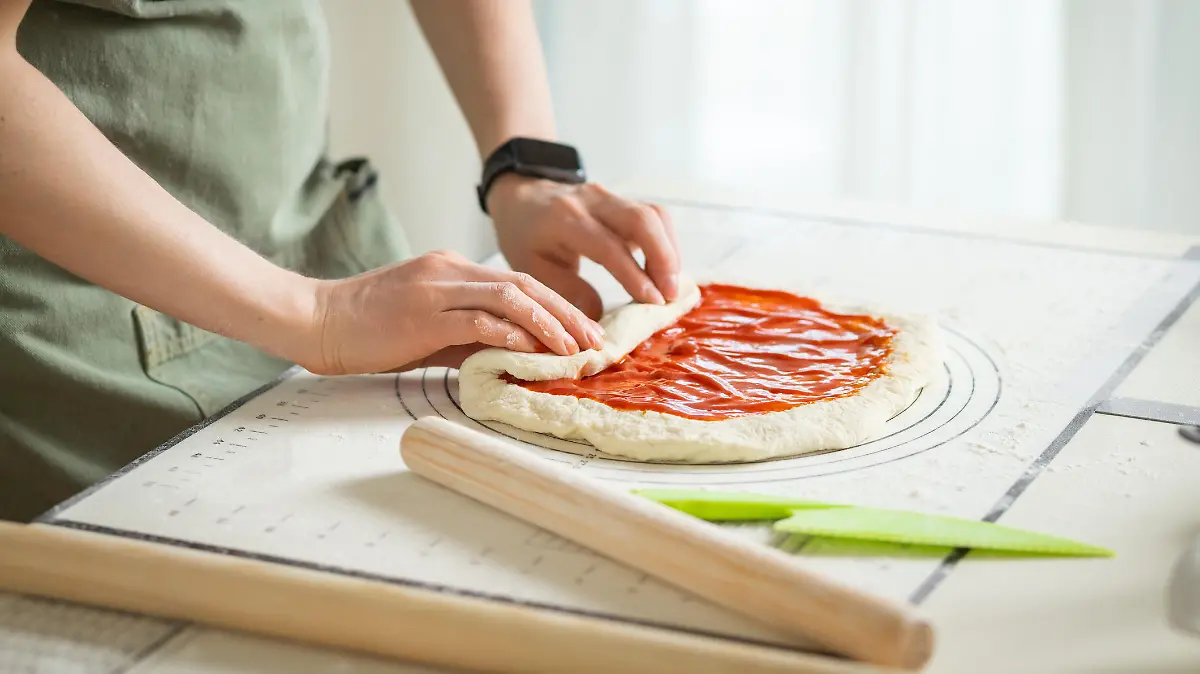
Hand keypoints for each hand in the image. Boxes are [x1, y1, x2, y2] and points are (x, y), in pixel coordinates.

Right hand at [303, 250, 604, 374]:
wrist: (316, 320)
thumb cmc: (368, 330)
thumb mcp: (426, 329)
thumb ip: (467, 336)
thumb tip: (510, 357)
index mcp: (452, 269)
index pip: (518, 282)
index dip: (557, 306)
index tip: (582, 332)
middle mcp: (450, 270)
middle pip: (525, 284)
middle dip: (566, 313)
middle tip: (595, 340)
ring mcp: (437, 288)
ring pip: (511, 296)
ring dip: (550, 323)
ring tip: (575, 349)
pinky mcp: (423, 313)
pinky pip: (480, 320)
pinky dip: (513, 334)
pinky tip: (534, 352)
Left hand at [487, 175, 680, 319]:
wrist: (522, 198)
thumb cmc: (525, 238)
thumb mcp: (531, 270)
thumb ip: (566, 292)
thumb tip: (599, 319)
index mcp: (564, 219)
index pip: (608, 245)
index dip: (634, 275)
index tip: (653, 301)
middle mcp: (591, 200)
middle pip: (641, 219)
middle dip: (663, 258)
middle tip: (670, 295)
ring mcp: (610, 196)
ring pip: (654, 215)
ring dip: (669, 251)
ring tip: (672, 286)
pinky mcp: (623, 200)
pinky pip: (655, 217)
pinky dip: (666, 243)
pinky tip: (665, 270)